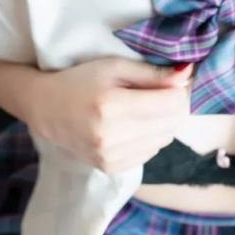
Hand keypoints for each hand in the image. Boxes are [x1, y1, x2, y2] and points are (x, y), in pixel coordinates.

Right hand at [31, 55, 193, 173]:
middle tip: (161, 92)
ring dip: (163, 122)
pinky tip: (132, 125)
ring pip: (165, 139)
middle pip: (173, 122)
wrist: (46, 111)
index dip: (180, 90)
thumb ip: (153, 73)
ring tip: (141, 108)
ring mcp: (111, 156)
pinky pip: (150, 152)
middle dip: (175, 105)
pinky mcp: (111, 168)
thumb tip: (188, 74)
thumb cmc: (81, 81)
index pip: (172, 103)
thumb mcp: (115, 66)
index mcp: (112, 106)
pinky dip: (149, 137)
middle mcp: (112, 137)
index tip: (175, 81)